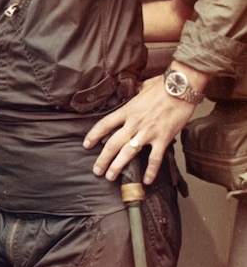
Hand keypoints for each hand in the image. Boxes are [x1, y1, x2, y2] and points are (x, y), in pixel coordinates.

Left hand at [83, 75, 197, 183]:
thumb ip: (134, 91)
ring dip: (118, 165)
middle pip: (113, 143)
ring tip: (110, 176)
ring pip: (128, 152)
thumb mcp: (142, 87)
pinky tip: (146, 180)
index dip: (93, 135)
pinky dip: (151, 171)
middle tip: (96, 170)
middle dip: (103, 159)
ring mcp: (148, 132)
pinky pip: (155, 158)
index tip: (86, 145)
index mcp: (127, 110)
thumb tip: (134, 87)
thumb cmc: (162, 86)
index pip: (104, 124)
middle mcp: (134, 123)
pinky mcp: (163, 138)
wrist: (181, 88)